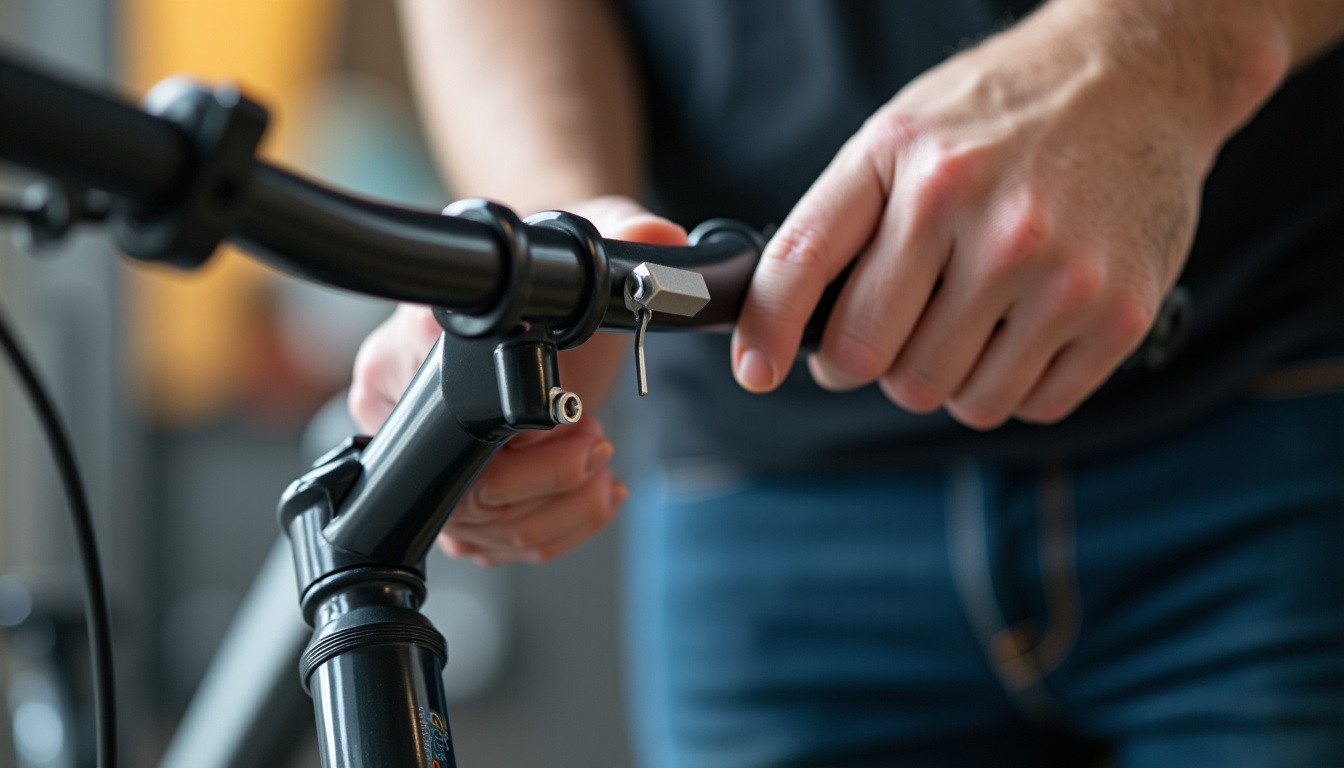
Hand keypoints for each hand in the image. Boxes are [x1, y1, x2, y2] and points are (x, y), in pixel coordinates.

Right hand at [348, 195, 685, 563]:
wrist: (556, 299)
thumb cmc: (550, 275)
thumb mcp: (585, 251)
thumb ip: (624, 240)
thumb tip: (659, 240)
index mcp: (400, 353)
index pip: (445, 426)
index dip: (519, 438)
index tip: (569, 410)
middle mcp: (399, 413)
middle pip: (468, 497)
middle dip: (549, 480)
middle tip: (593, 440)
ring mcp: (427, 462)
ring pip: (487, 533)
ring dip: (562, 507)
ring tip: (598, 462)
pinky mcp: (460, 495)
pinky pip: (501, 544)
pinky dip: (560, 526)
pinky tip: (594, 490)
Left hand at [730, 2, 1277, 429]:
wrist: (1137, 80)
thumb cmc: (1003, 116)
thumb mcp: (900, 137)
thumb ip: (838, 221)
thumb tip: (781, 322)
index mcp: (913, 166)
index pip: (805, 263)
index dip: (767, 331)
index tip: (756, 372)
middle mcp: (985, 219)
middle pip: (876, 361)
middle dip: (871, 359)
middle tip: (894, 329)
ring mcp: (1058, 272)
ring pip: (954, 398)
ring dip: (948, 377)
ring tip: (970, 317)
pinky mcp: (1118, 314)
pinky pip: (1029, 406)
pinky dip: (1015, 384)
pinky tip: (1024, 328)